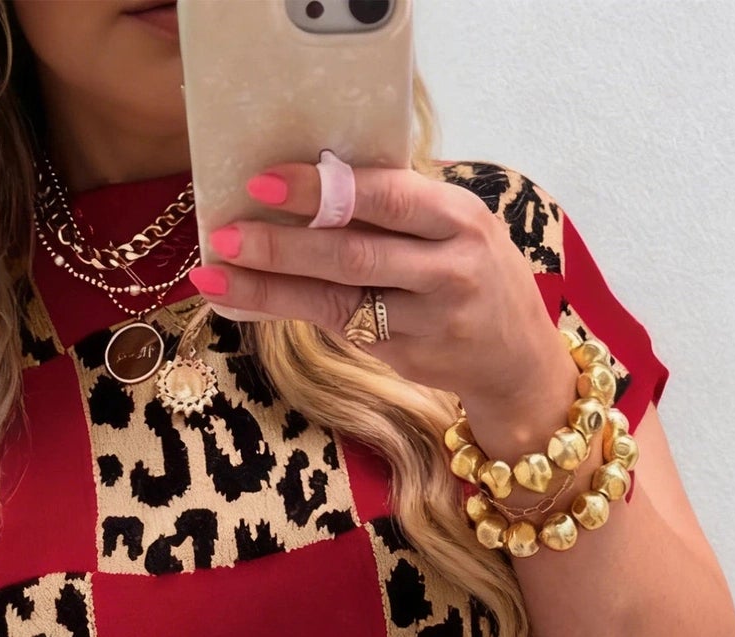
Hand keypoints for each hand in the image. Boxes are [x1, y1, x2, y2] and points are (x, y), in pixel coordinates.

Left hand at [186, 161, 577, 435]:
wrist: (518, 357)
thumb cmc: (475, 273)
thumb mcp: (456, 226)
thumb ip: (399, 208)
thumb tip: (310, 182)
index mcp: (458, 218)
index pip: (384, 196)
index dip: (321, 189)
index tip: (264, 180)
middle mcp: (448, 268)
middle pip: (353, 254)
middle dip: (282, 243)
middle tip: (226, 232)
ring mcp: (427, 320)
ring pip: (336, 302)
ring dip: (270, 287)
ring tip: (216, 274)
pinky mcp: (407, 358)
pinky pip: (337, 329)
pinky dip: (287, 312)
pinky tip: (245, 301)